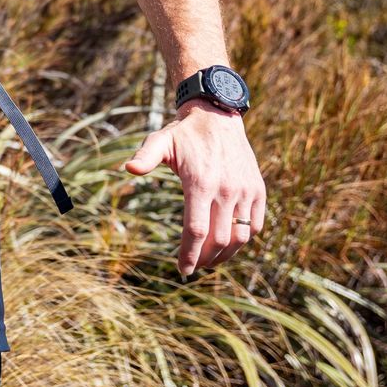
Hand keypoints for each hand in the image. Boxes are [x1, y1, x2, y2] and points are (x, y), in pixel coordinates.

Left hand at [122, 102, 266, 275]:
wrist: (218, 116)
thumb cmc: (184, 134)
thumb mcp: (160, 141)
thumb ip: (145, 157)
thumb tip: (128, 169)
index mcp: (200, 183)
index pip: (196, 231)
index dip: (189, 254)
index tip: (183, 269)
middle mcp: (226, 189)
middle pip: (218, 240)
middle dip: (205, 259)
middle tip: (194, 267)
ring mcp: (245, 190)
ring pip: (240, 237)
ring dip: (226, 255)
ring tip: (211, 261)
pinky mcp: (258, 190)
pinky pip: (254, 225)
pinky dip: (243, 239)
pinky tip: (229, 243)